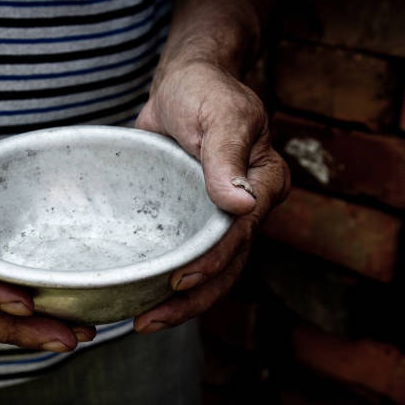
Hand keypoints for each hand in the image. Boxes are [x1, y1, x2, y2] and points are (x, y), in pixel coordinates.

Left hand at [133, 60, 289, 332]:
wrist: (183, 83)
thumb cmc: (204, 92)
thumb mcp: (219, 115)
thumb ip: (227, 157)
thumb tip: (241, 203)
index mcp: (263, 184)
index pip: (241, 234)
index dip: (211, 263)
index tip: (177, 282)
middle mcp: (245, 207)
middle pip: (227, 265)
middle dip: (192, 299)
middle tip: (148, 321)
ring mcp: (217, 215)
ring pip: (206, 268)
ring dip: (179, 300)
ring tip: (142, 321)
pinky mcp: (191, 215)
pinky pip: (184, 251)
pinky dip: (167, 275)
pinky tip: (141, 292)